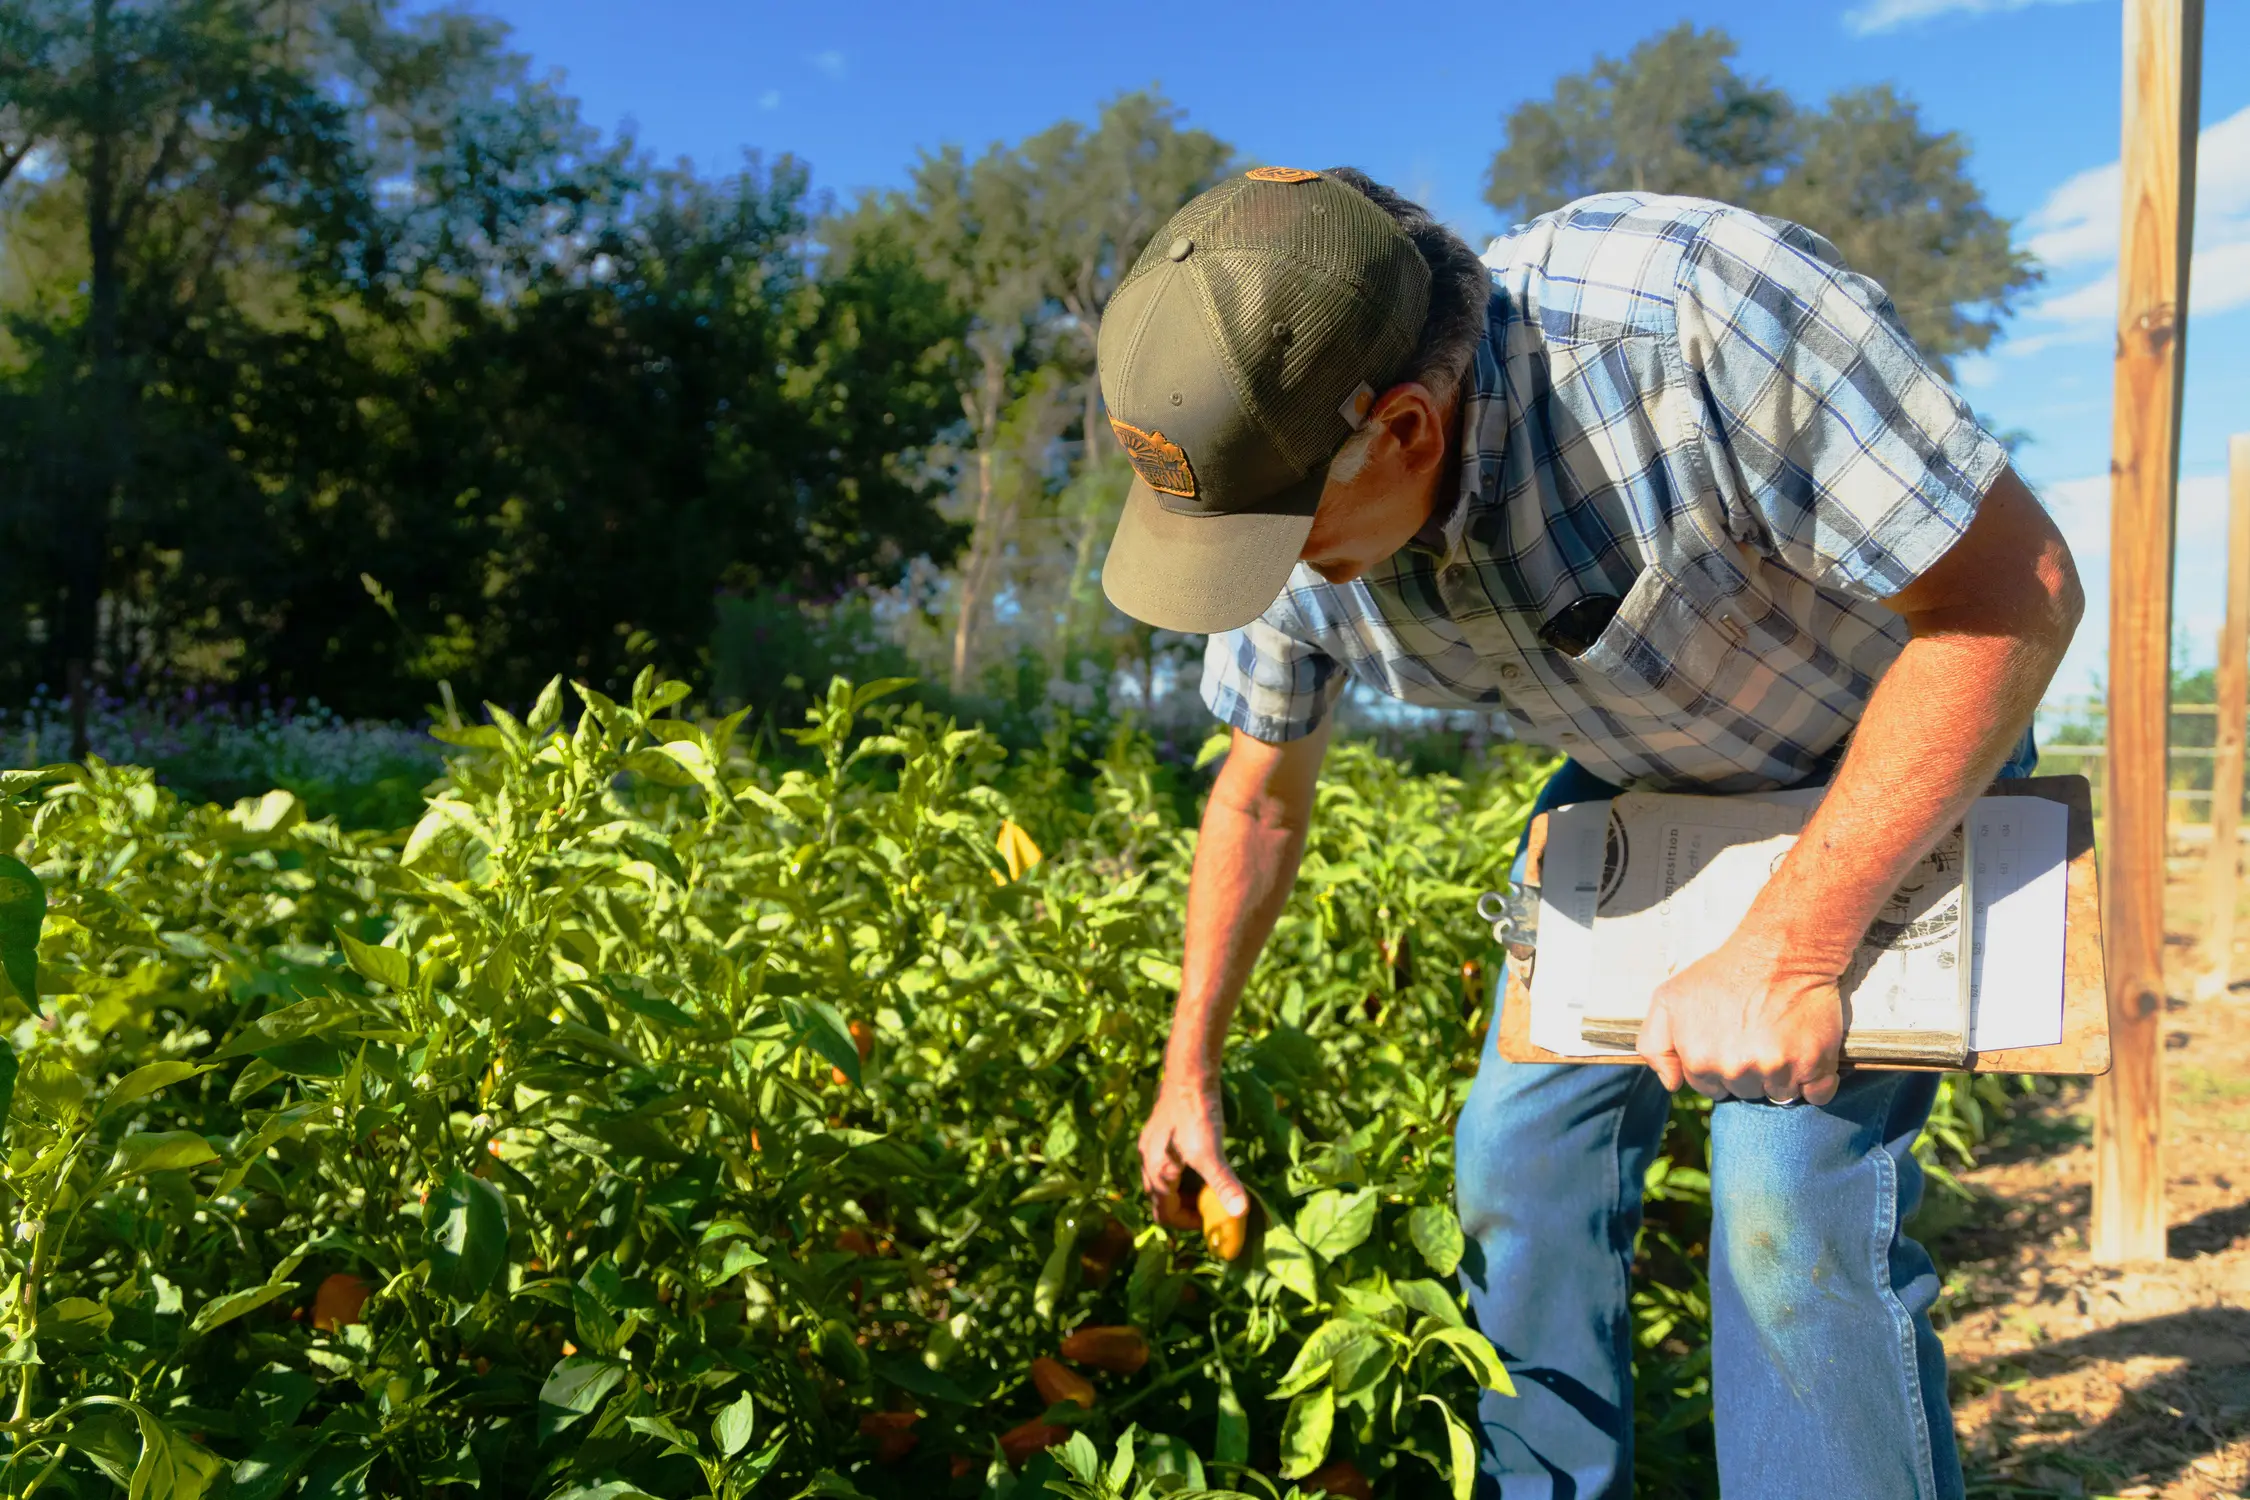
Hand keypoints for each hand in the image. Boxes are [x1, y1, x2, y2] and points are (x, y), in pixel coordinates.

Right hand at [1138, 1067, 1247, 1229]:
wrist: (1188, 1073)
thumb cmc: (1196, 1113)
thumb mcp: (1210, 1150)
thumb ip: (1222, 1183)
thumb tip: (1240, 1213)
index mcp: (1157, 1172)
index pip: (1165, 1215)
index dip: (1188, 1224)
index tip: (1211, 1223)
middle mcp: (1148, 1162)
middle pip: (1161, 1201)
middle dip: (1185, 1209)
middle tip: (1211, 1208)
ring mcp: (1151, 1146)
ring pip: (1162, 1182)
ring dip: (1184, 1191)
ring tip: (1208, 1188)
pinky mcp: (1158, 1133)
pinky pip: (1165, 1164)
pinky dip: (1182, 1173)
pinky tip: (1200, 1162)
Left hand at [1636, 925, 1844, 1104]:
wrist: (1778, 951)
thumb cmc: (1722, 974)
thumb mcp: (1669, 999)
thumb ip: (1655, 1045)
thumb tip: (1672, 1084)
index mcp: (1699, 1060)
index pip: (1710, 1088)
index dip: (1720, 1067)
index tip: (1731, 1041)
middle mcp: (1736, 1070)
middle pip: (1745, 1092)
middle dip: (1749, 1071)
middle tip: (1756, 1035)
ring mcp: (1777, 1069)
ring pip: (1780, 1095)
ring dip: (1782, 1076)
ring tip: (1780, 1039)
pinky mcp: (1814, 1064)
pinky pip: (1819, 1094)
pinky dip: (1817, 1081)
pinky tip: (1807, 1054)